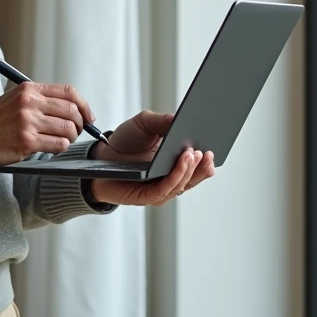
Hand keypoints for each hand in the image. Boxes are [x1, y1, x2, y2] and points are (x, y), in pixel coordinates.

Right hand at [0, 82, 94, 169]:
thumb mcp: (16, 99)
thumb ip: (41, 100)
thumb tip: (73, 109)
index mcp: (29, 89)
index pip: (69, 92)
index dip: (84, 105)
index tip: (88, 116)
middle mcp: (30, 103)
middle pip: (72, 110)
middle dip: (80, 124)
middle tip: (76, 131)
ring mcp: (28, 123)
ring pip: (68, 129)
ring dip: (71, 137)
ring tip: (62, 140)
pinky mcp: (27, 142)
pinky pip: (58, 145)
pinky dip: (61, 148)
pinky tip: (52, 148)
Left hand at [88, 110, 215, 205]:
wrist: (99, 155)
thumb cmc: (125, 141)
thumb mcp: (144, 123)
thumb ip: (162, 121)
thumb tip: (180, 119)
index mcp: (175, 163)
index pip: (198, 164)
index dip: (208, 158)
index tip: (217, 144)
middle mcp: (171, 178)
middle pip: (194, 176)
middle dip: (203, 165)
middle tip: (207, 150)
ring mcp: (160, 189)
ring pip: (182, 184)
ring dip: (190, 170)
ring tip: (194, 153)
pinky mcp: (146, 197)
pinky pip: (165, 190)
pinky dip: (176, 177)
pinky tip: (181, 163)